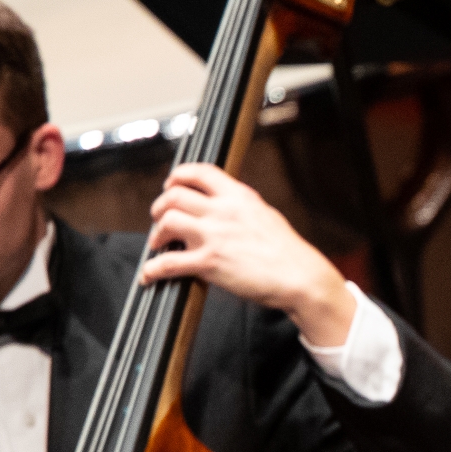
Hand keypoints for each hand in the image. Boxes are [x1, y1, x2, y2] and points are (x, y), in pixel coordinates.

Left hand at [142, 164, 356, 346]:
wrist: (300, 278)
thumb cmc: (289, 253)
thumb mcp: (266, 216)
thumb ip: (241, 208)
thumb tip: (224, 207)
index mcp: (239, 197)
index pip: (200, 172)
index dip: (178, 176)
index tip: (171, 185)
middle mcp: (223, 211)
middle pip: (174, 196)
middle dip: (160, 207)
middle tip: (160, 219)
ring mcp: (214, 236)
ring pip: (167, 222)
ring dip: (157, 234)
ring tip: (159, 244)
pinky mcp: (208, 263)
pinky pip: (168, 262)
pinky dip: (153, 269)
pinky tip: (150, 274)